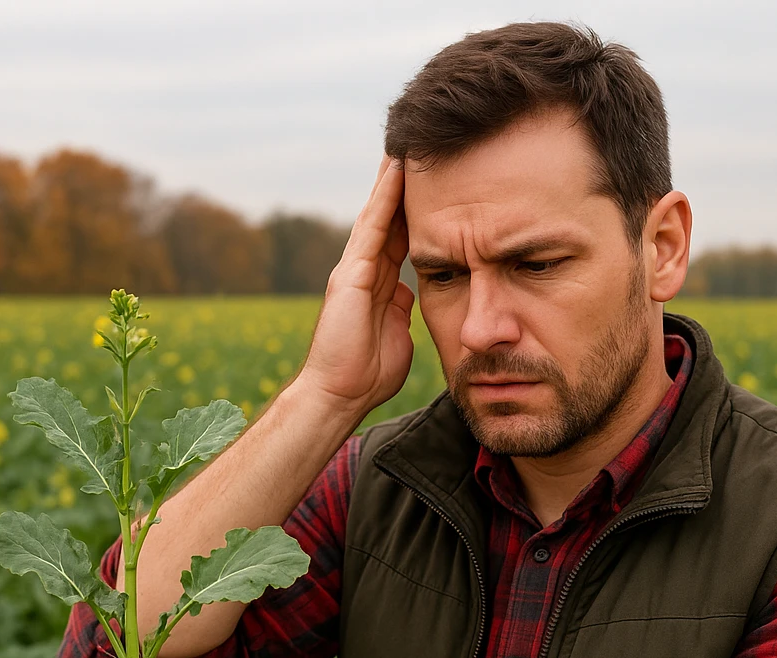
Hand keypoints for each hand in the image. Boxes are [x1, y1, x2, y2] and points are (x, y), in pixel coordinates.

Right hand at [297, 154, 414, 413]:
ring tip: (408, 144)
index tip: (436, 187)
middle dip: (404, 187)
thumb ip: (404, 312)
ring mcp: (355, 270)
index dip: (416, 213)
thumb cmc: (367, 376)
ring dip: (394, 180)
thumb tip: (412, 296)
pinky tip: (397, 169)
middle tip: (420, 150)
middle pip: (389, 219)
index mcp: (380, 287)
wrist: (340, 394)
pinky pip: (372, 228)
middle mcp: (365, 272)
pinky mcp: (350, 273)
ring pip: (379, 214)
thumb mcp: (399, 336)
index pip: (401, 240)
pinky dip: (385, 197)